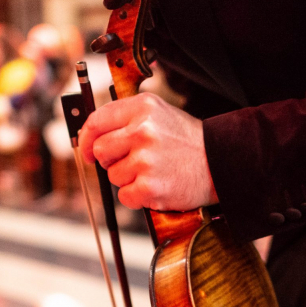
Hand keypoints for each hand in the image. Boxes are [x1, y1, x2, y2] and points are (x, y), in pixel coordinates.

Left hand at [78, 93, 217, 210]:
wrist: (220, 163)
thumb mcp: (159, 115)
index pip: (97, 121)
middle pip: (100, 151)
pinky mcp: (150, 187)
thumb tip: (90, 136)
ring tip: (153, 172)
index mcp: (142, 109)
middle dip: (111, 160)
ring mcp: (146, 160)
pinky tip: (156, 187)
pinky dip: (137, 197)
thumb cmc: (186, 142)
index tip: (85, 150)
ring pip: (113, 175)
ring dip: (128, 179)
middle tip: (132, 162)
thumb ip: (126, 119)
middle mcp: (142, 131)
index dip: (85, 138)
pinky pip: (125, 196)